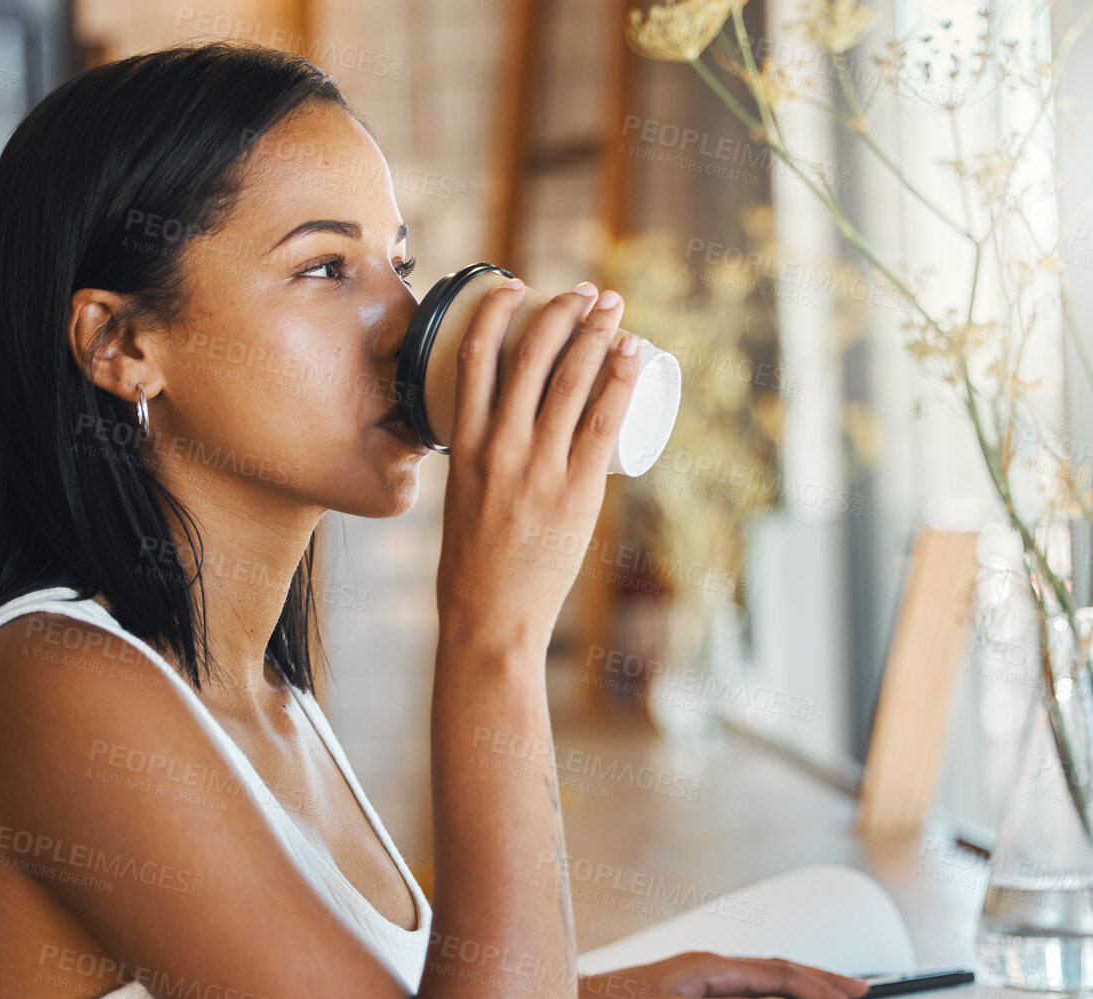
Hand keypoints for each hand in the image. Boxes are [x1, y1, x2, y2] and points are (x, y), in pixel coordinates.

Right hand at [436, 280, 640, 657]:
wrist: (490, 618)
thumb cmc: (473, 566)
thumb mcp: (460, 498)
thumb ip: (480, 463)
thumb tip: (504, 435)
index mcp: (463, 445)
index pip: (474, 356)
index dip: (497, 310)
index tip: (518, 286)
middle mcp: (499, 447)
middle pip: (532, 356)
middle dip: (563, 311)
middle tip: (587, 291)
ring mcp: (539, 467)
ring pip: (571, 380)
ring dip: (596, 333)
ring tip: (615, 307)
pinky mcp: (576, 491)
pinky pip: (603, 423)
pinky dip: (619, 380)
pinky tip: (632, 353)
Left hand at [574, 952, 869, 998]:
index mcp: (710, 966)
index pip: (780, 975)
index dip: (820, 991)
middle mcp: (708, 963)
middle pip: (778, 968)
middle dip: (822, 979)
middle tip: (861, 990)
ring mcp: (698, 971)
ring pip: (763, 972)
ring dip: (802, 981)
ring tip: (832, 990)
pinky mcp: (689, 984)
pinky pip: (746, 981)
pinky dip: (775, 987)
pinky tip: (777, 997)